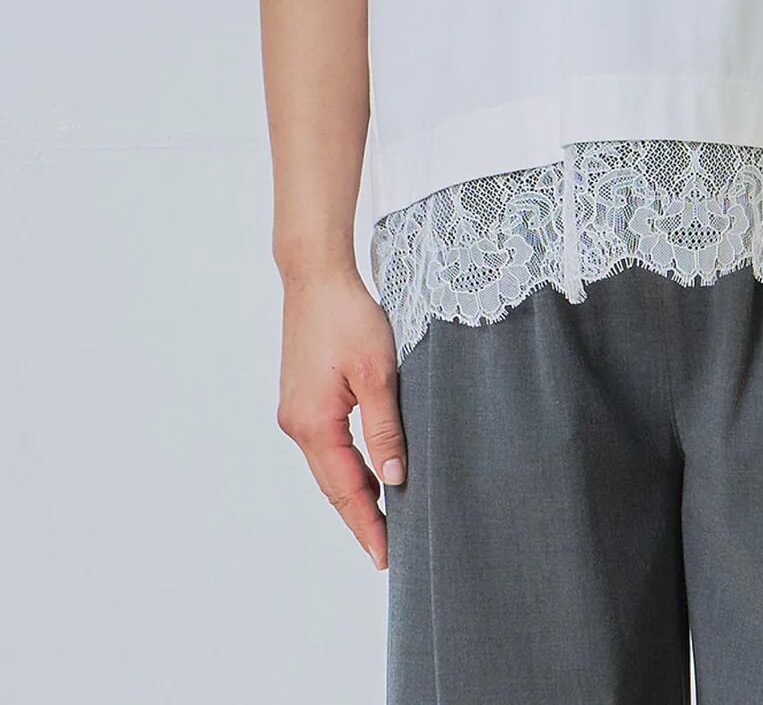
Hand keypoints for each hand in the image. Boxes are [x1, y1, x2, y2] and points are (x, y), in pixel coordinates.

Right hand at [276, 268, 405, 569]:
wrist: (315, 277)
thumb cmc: (348, 317)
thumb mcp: (377, 372)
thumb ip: (385, 427)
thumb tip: (394, 478)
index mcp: (314, 424)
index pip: (345, 490)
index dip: (367, 524)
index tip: (386, 557)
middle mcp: (297, 424)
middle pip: (332, 485)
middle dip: (360, 517)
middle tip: (389, 549)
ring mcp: (296, 411)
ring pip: (329, 466)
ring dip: (354, 491)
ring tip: (385, 518)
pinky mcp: (302, 397)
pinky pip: (327, 445)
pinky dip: (347, 465)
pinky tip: (368, 470)